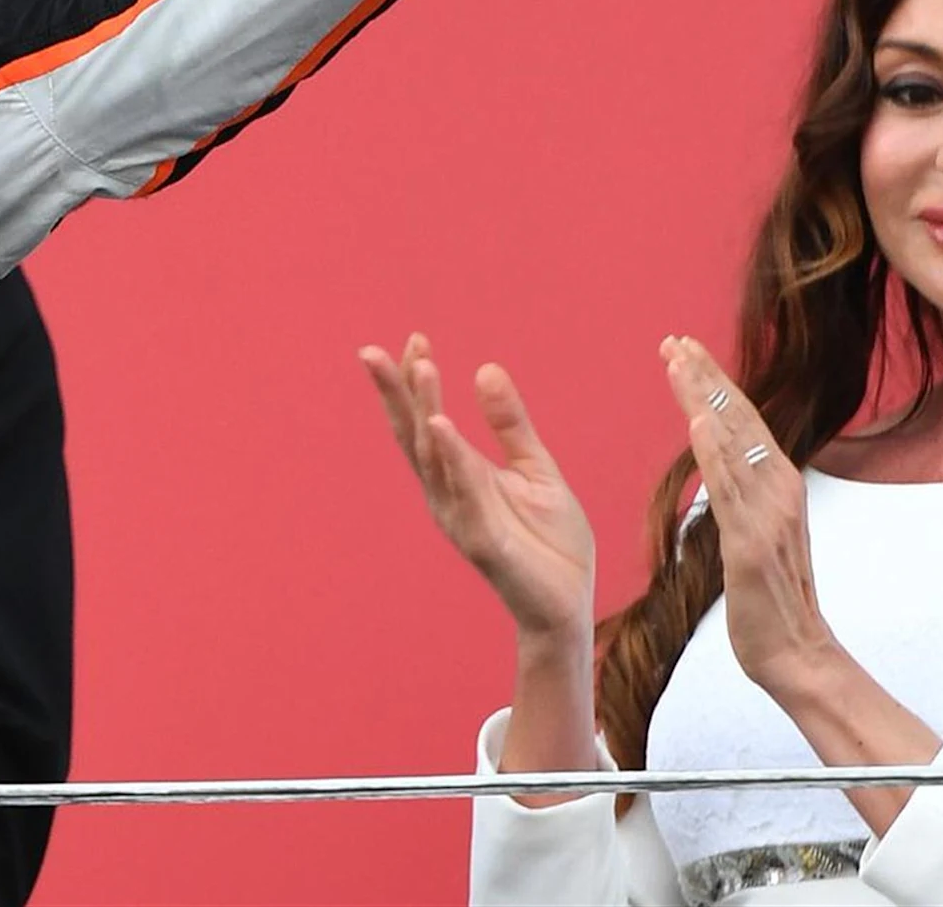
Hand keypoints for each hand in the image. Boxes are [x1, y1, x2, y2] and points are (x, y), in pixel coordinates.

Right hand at [361, 333, 597, 643]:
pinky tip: (441, 424)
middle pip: (413, 434)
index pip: (426, 421)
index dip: (414, 383)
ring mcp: (458, 515)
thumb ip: (510, 424)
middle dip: (395, 393)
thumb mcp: (535, 469)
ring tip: (420, 367)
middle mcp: (446, 493)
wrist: (569, 602)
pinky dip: (449, 456)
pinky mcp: (480, 539)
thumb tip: (486, 368)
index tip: (413, 339)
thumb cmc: (550, 541)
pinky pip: (462, 491)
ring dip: (424, 409)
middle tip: (373, 351)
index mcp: (458, 474)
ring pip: (433, 455)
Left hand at [660, 335, 844, 699]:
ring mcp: (768, 516)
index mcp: (778, 485)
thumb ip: (742, 491)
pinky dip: (716, 453)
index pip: (742, 420)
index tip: (683, 348)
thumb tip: (720, 454)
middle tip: (673, 339)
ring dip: (704, 399)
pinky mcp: (752, 545)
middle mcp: (779, 491)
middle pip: (739, 420)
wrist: (795, 654)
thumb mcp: (754, 530)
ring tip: (678, 361)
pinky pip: (731, 490)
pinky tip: (698, 421)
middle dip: (706, 376)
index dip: (714, 381)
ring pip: (733, 444)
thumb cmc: (770, 595)